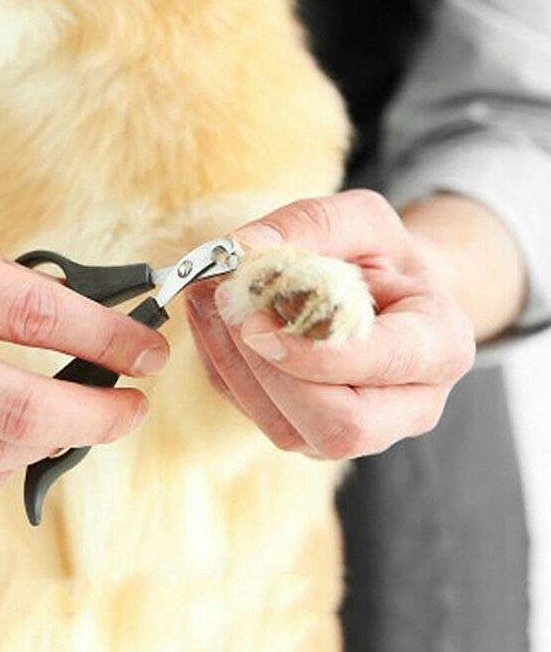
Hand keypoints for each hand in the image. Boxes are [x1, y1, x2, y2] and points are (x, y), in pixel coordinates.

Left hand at [185, 190, 478, 459]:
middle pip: (340, 427)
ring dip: (234, 366)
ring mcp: (360, 431)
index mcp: (441, 344)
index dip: (315, 354)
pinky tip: (212, 319)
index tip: (256, 322)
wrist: (383, 290)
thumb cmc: (378, 255)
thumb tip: (243, 247)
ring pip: (289, 431)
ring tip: (211, 299)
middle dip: (269, 372)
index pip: (383, 367)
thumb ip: (310, 223)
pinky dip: (222, 368)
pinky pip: (255, 416)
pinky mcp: (310, 433)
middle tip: (228, 305)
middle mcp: (409, 405)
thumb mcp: (360, 218)